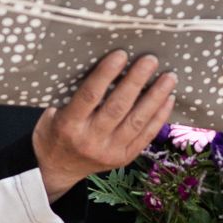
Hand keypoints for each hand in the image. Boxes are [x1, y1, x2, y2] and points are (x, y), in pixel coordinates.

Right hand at [32, 51, 176, 200]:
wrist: (56, 169)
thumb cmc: (55, 132)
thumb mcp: (53, 113)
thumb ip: (74, 94)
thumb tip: (103, 63)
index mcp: (68, 125)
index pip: (90, 95)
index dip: (106, 74)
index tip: (121, 54)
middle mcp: (90, 140)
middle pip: (118, 107)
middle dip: (137, 81)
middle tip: (151, 60)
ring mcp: (109, 152)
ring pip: (137, 121)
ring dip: (155, 97)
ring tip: (169, 77)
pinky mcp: (124, 158)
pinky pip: (146, 136)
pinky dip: (159, 116)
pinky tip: (168, 98)